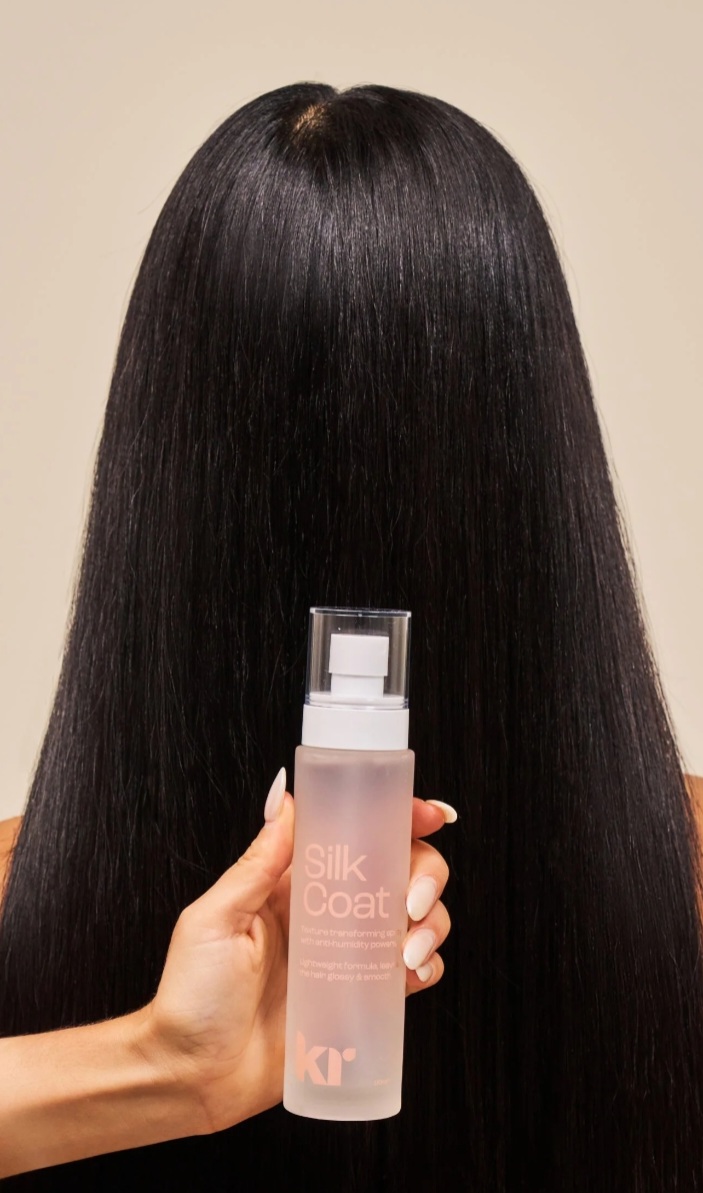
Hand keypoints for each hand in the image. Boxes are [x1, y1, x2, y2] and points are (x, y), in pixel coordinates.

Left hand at [140, 769, 454, 1134]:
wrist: (194, 1076)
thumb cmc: (191, 997)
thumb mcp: (214, 921)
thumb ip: (255, 865)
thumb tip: (283, 799)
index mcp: (294, 883)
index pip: (354, 834)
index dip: (396, 817)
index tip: (427, 813)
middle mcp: (329, 912)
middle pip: (400, 870)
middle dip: (426, 873)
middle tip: (413, 899)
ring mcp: (348, 955)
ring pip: (416, 918)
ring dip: (432, 922)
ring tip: (408, 948)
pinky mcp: (359, 1000)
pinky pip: (411, 974)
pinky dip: (428, 966)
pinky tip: (414, 972)